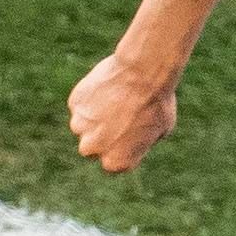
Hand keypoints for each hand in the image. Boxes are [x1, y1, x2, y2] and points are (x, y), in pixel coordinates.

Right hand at [67, 50, 179, 173]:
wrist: (143, 73)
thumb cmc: (158, 102)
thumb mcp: (161, 129)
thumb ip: (141, 141)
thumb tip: (135, 139)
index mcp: (116, 162)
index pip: (112, 161)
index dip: (121, 146)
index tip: (130, 132)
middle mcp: (93, 149)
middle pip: (92, 147)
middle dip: (101, 135)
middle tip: (118, 116)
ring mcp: (80, 126)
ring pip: (82, 125)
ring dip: (93, 116)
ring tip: (115, 98)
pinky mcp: (74, 104)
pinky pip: (80, 103)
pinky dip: (90, 97)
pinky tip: (107, 86)